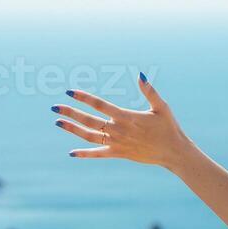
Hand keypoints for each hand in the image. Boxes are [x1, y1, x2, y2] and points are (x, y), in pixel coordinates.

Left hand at [52, 74, 192, 168]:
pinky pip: (98, 154)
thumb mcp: (161, 107)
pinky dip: (85, 154)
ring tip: (57, 122)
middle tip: (54, 106)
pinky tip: (72, 152)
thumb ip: (149, 91)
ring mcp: (117, 143)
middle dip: (70, 112)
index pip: (99, 105)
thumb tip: (140, 74)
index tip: (69, 91)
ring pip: (89, 136)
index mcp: (126, 116)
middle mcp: (118, 130)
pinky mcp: (119, 153)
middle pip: (89, 120)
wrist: (173, 152)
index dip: (83, 97)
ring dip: (72, 129)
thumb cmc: (168, 128)